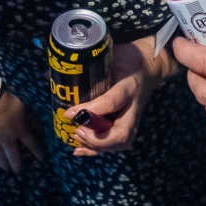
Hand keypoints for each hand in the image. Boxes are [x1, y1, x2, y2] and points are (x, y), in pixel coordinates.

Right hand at [0, 87, 44, 172]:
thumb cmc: (8, 102)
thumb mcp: (25, 107)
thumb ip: (32, 119)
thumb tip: (39, 129)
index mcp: (20, 131)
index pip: (32, 144)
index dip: (38, 152)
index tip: (41, 160)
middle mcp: (7, 140)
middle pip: (13, 156)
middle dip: (17, 165)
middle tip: (18, 173)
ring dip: (2, 164)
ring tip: (4, 169)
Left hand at [70, 35, 168, 155]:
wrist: (150, 67)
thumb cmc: (128, 60)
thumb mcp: (112, 56)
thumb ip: (89, 63)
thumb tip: (55, 70)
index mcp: (128, 87)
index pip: (111, 102)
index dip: (89, 110)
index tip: (69, 113)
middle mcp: (132, 108)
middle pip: (120, 133)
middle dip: (97, 139)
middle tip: (77, 131)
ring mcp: (132, 120)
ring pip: (119, 143)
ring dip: (96, 146)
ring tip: (76, 140)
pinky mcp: (128, 126)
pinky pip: (116, 144)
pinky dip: (98, 149)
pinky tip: (81, 149)